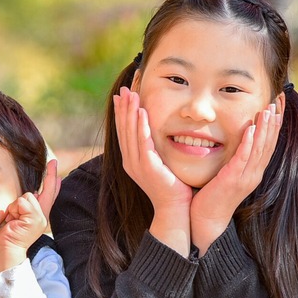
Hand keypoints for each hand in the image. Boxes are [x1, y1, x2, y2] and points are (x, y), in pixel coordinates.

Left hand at [0, 159, 59, 272]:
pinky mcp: (35, 219)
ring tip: (11, 222)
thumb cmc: (6, 238)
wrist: (6, 254)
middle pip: (37, 192)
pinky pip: (21, 202)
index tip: (53, 163)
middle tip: (41, 180)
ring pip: (26, 196)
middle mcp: (42, 217)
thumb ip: (24, 206)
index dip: (51, 179)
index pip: (48, 194)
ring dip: (13, 208)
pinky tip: (12, 222)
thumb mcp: (15, 218)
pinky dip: (13, 210)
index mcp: (37, 216)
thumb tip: (32, 193)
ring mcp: (40, 218)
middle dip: (27, 197)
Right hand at [115, 87, 191, 213]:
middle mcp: (130, 161)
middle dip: (123, 107)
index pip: (124, 131)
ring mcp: (136, 164)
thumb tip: (158, 135)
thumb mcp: (161, 164)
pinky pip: (142, 142)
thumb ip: (156, 149)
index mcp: (131, 159)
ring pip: (130, 132)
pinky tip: (142, 112)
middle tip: (124, 88)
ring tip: (131, 94)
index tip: (123, 95)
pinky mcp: (147, 167)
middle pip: (123, 129)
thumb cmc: (172, 188)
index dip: (122, 112)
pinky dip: (141, 126)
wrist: (174, 210)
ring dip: (130, 112)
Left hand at [191, 96, 284, 248]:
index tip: (280, 103)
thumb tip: (239, 136)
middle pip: (270, 142)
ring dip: (265, 128)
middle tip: (280, 99)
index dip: (276, 122)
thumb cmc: (213, 194)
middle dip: (275, 120)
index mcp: (254, 170)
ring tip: (269, 109)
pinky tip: (251, 129)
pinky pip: (243, 159)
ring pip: (260, 149)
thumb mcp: (228, 172)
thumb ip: (236, 156)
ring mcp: (245, 177)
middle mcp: (254, 173)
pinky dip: (248, 143)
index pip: (269, 142)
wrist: (206, 219)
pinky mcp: (233, 181)